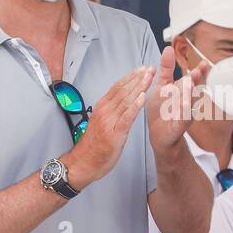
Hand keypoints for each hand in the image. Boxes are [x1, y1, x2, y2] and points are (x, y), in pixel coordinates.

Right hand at [66, 65, 153, 187]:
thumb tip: (120, 103)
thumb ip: (109, 112)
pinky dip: (135, 107)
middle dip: (138, 78)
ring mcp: (108, 122)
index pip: (117, 87)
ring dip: (139, 87)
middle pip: (123, 91)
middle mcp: (104, 112)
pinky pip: (126, 117)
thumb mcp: (100, 124)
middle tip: (150, 68)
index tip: (142, 69)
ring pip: (126, 101)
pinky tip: (143, 98)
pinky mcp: (114, 134)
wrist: (82, 164)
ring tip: (150, 77)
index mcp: (101, 108)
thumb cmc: (93, 147)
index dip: (131, 77)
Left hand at [146, 45, 208, 154]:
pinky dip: (185, 111)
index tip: (203, 63)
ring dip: (190, 94)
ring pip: (189, 102)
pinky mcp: (180, 125)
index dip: (198, 72)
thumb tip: (168, 49)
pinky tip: (184, 104)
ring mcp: (185, 112)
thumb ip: (166, 68)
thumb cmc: (162, 109)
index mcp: (184, 90)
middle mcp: (187, 100)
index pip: (193, 79)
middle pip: (194, 89)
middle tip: (195, 72)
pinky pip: (184, 118)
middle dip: (195, 81)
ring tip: (189, 84)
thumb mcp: (162, 85)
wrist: (158, 132)